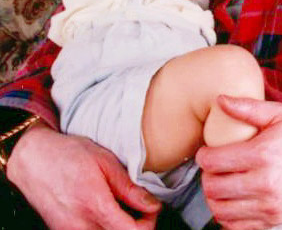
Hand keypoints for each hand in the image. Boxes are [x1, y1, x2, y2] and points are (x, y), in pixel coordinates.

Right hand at [7, 124, 159, 229]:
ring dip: (119, 226)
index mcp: (95, 206)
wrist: (32, 159)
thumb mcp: (106, 163)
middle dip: (136, 225)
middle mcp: (80, 225)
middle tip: (141, 205)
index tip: (152, 208)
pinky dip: (103, 226)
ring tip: (122, 205)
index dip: (148, 223)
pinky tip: (105, 209)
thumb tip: (152, 204)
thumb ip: (129, 188)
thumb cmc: (68, 155)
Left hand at [196, 97, 281, 229]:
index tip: (206, 152)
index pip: (214, 162)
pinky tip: (232, 200)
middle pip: (213, 188)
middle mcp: (265, 182)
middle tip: (213, 168)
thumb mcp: (278, 114)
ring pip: (220, 209)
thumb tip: (220, 100)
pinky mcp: (274, 219)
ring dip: (214, 197)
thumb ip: (248, 107)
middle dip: (206, 177)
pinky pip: (236, 226)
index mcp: (263, 154)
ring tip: (221, 184)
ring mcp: (270, 204)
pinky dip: (227, 216)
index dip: (203, 156)